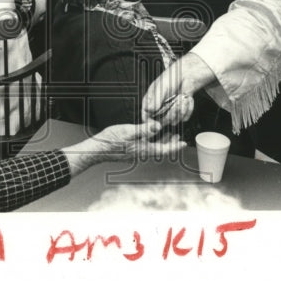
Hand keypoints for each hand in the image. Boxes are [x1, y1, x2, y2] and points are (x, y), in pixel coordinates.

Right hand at [63, 120, 184, 175]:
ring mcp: (135, 154)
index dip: (175, 146)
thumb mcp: (129, 131)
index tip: (184, 143)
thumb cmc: (110, 141)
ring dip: (161, 141)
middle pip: (160, 149)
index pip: (164, 149)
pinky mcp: (130, 152)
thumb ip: (144, 129)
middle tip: (177, 136)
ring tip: (167, 134)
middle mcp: (141, 154)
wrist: (96, 150)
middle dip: (170, 143)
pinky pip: (145, 147)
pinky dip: (152, 141)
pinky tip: (149, 135)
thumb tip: (158, 126)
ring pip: (153, 148)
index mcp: (143, 150)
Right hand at [141, 54, 214, 124]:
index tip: (157, 126)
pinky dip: (188, 108)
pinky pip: (184, 118)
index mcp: (150, 102)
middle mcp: (159, 109)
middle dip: (171, 113)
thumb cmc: (171, 78)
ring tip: (182, 96)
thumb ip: (156, 98)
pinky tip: (187, 97)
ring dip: (180, 109)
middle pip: (162, 122)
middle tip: (175, 102)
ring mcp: (170, 112)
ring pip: (174, 121)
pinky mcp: (181, 113)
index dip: (150, 124)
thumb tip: (149, 109)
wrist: (187, 75)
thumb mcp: (162, 87)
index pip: (146, 117)